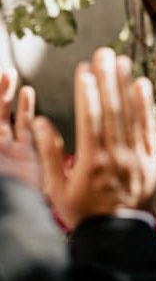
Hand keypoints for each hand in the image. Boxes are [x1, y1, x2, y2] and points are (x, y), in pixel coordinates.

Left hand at [0, 68, 39, 188]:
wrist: (12, 208)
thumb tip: (24, 118)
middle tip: (3, 73)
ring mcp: (8, 150)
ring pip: (7, 115)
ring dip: (8, 94)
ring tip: (10, 76)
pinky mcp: (26, 154)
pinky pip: (26, 126)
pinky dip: (27, 108)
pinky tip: (28, 93)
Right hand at [33, 48, 155, 229]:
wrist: (117, 235)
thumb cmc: (83, 212)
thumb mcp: (57, 189)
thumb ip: (47, 154)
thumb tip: (39, 121)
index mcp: (91, 162)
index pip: (90, 119)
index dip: (88, 92)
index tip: (84, 70)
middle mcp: (116, 155)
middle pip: (112, 110)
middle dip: (107, 79)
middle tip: (104, 54)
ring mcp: (137, 156)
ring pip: (131, 115)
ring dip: (126, 86)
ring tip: (122, 61)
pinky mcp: (152, 159)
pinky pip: (149, 128)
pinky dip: (146, 107)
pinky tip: (143, 86)